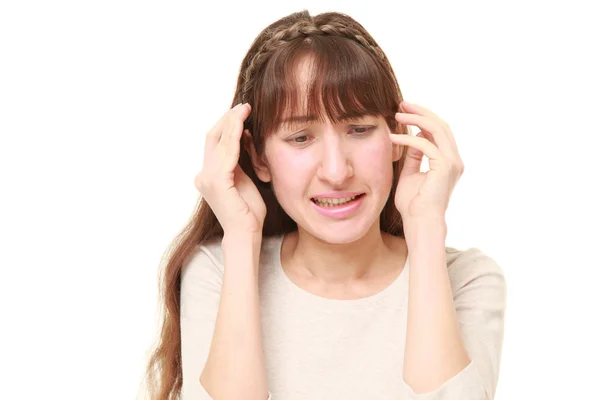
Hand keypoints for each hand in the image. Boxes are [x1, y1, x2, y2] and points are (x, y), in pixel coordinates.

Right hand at [194, 103, 266, 233]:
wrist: (246, 233)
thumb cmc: (249, 211)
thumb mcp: (245, 179)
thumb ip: (240, 161)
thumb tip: (244, 137)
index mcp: (209, 175)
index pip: (214, 142)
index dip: (226, 125)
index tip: (241, 112)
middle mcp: (204, 175)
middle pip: (212, 137)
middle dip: (228, 119)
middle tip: (244, 106)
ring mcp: (208, 178)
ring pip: (219, 141)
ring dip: (233, 123)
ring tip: (245, 110)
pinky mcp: (217, 181)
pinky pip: (227, 152)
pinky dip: (235, 136)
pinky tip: (243, 125)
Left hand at [389, 101, 464, 220]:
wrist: (419, 222)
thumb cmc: (413, 204)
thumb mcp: (410, 174)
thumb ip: (413, 156)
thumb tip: (412, 137)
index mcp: (448, 160)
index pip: (439, 131)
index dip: (423, 117)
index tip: (404, 110)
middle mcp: (454, 159)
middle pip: (440, 125)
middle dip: (420, 112)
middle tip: (401, 104)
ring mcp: (452, 163)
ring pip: (437, 130)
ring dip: (416, 119)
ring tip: (397, 114)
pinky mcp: (444, 167)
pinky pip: (425, 145)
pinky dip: (407, 138)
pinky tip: (392, 137)